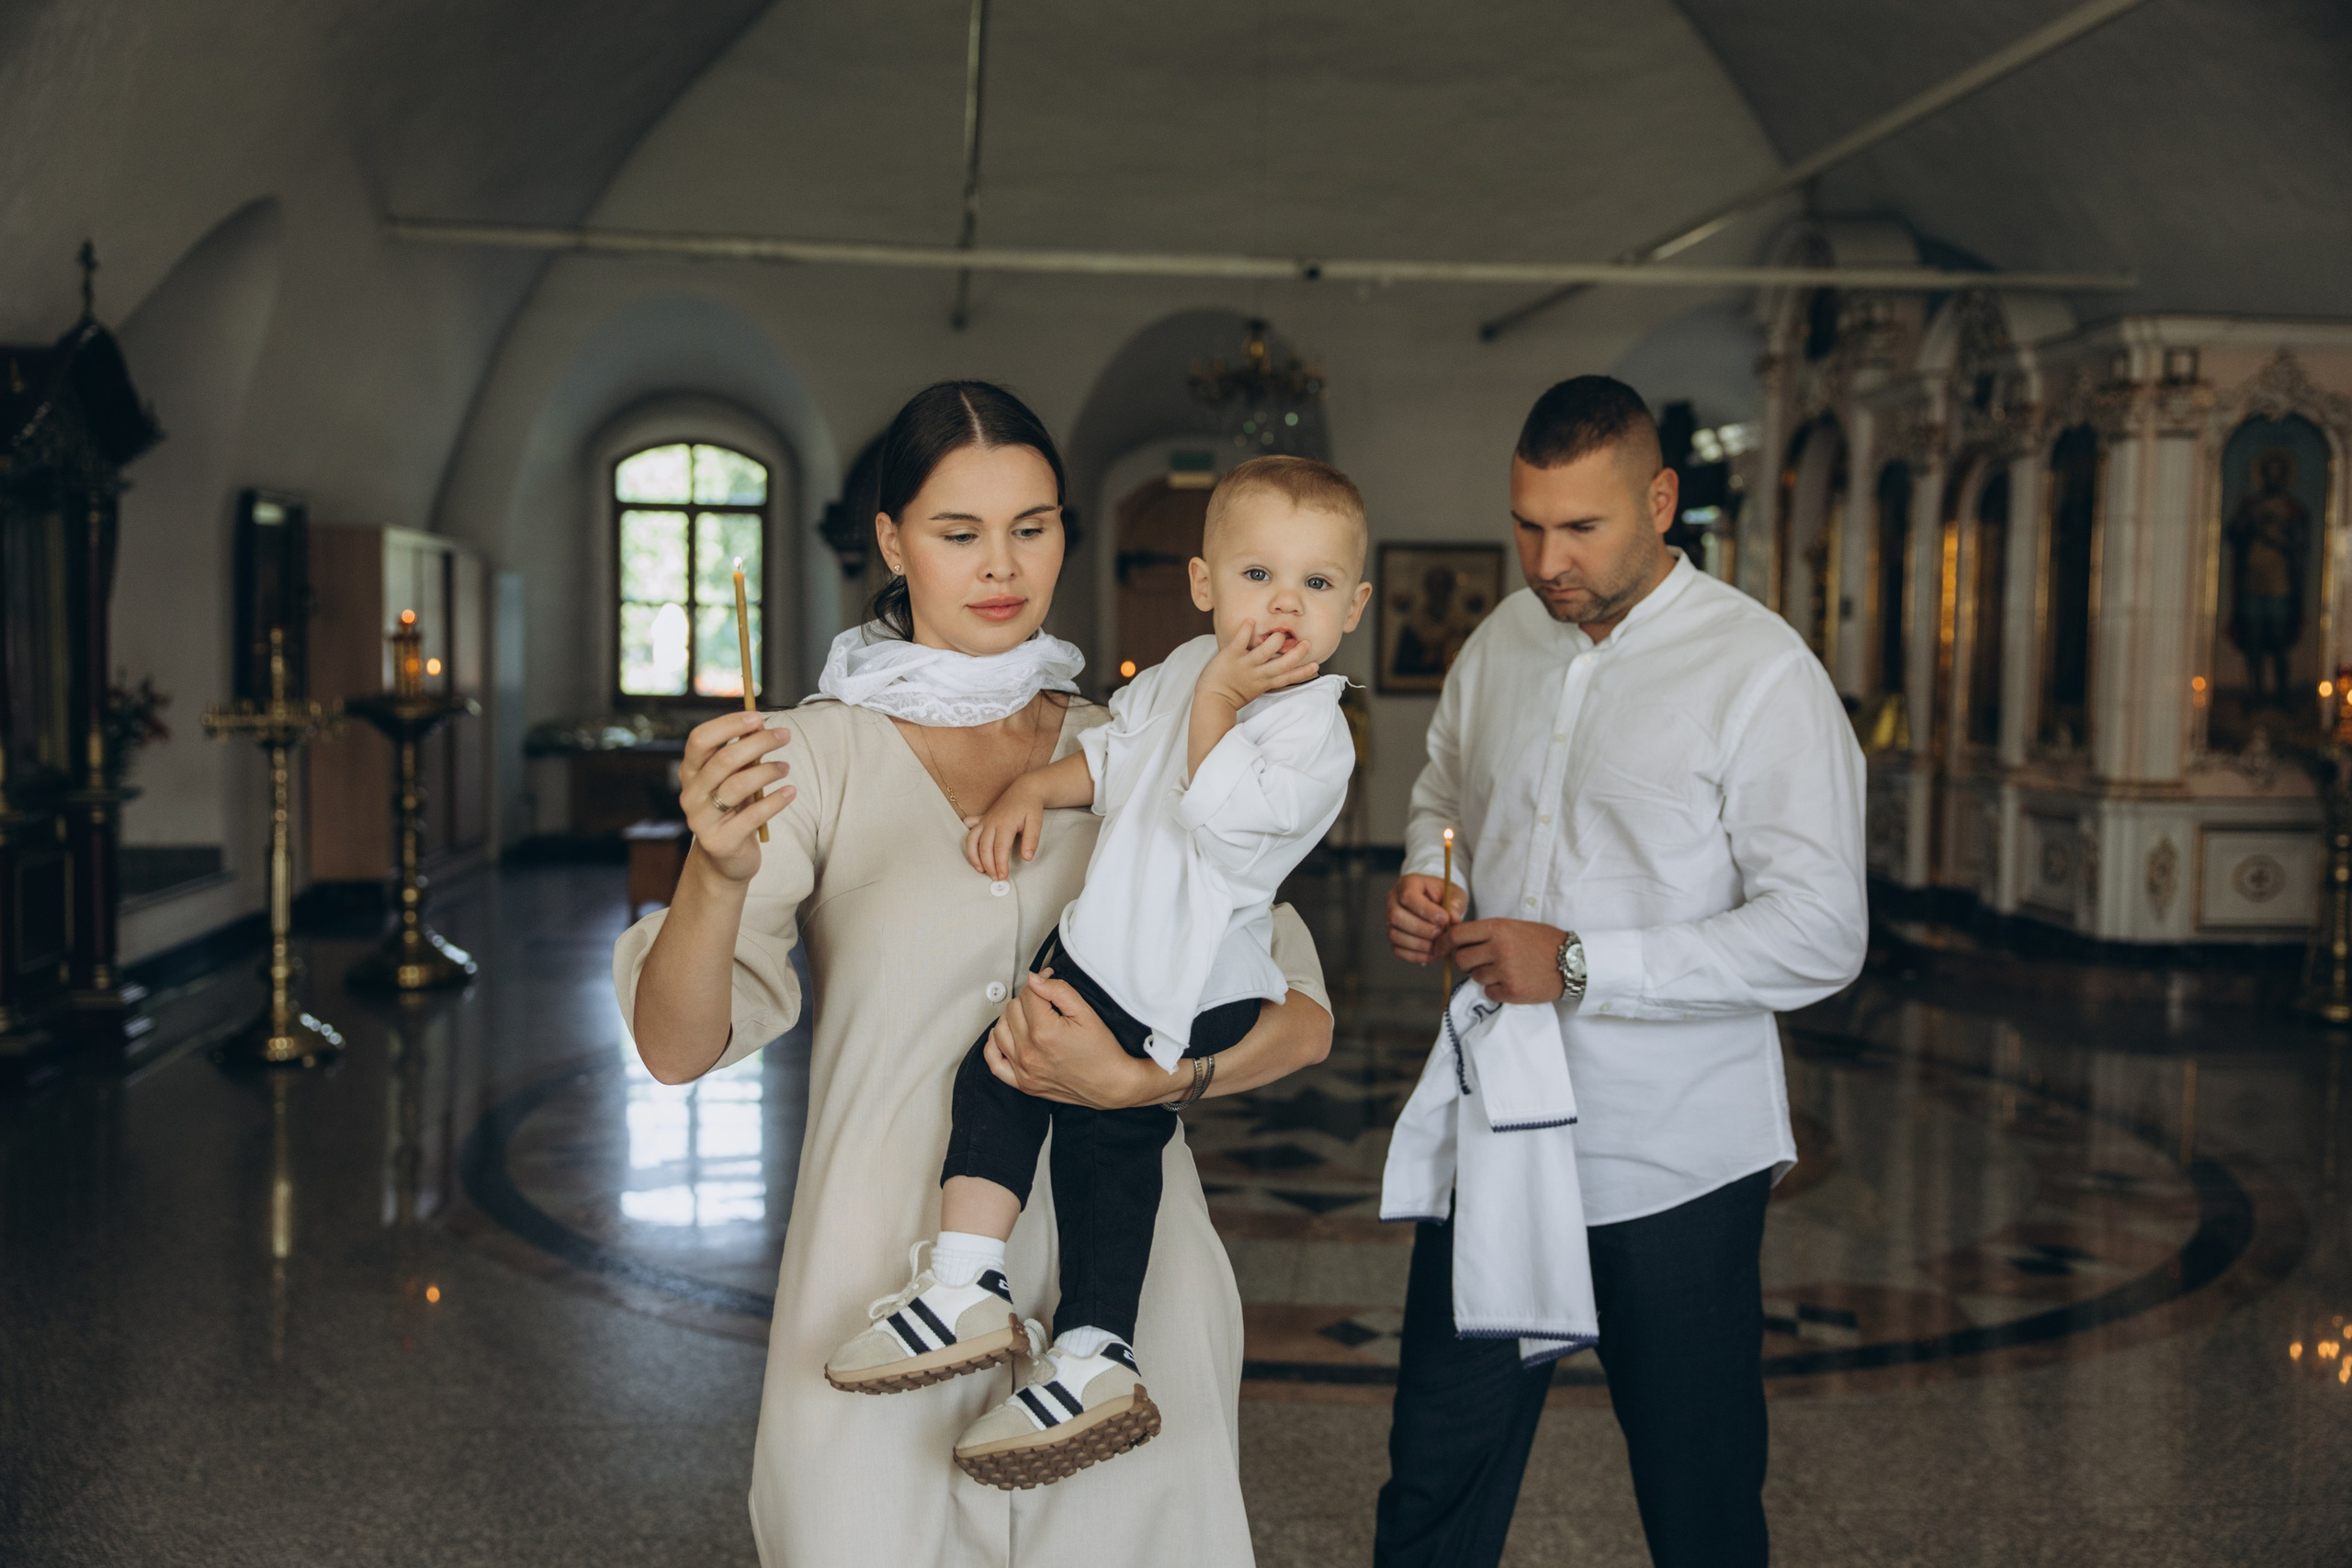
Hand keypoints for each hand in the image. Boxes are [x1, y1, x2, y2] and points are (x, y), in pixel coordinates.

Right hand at [677, 710, 792, 882]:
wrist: (725, 860)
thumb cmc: (733, 811)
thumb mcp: (734, 779)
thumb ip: (742, 755)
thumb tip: (761, 724)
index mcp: (690, 773)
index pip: (700, 739)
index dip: (728, 725)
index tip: (757, 717)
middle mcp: (691, 794)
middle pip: (724, 760)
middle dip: (758, 743)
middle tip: (785, 735)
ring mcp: (702, 820)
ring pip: (737, 786)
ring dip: (768, 771)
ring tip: (786, 767)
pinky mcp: (721, 842)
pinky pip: (752, 816)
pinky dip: (775, 801)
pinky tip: (790, 792)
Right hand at [966, 776, 1044, 879]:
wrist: (1025, 789)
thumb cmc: (1030, 807)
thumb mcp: (1036, 821)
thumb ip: (1032, 840)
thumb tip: (1027, 857)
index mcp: (1005, 823)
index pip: (1000, 848)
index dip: (1000, 864)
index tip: (1003, 876)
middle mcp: (991, 822)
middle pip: (985, 847)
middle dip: (989, 865)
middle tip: (996, 878)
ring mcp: (985, 820)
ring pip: (972, 840)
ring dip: (974, 856)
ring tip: (981, 870)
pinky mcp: (981, 819)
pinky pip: (969, 829)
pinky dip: (968, 840)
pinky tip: (972, 851)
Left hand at [984, 968, 1162, 1109]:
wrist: (1112, 1084)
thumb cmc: (1103, 1052)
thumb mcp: (1086, 1013)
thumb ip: (1058, 991)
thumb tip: (1035, 979)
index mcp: (1045, 1032)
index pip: (1028, 994)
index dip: (1040, 983)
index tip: (1049, 982)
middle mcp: (1029, 1052)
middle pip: (1012, 1010)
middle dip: (1028, 1000)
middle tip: (1044, 1002)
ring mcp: (1024, 1070)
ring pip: (1000, 1030)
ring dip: (1012, 1018)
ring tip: (1029, 1016)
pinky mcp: (1023, 1083)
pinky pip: (994, 1062)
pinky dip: (994, 1046)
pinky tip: (1003, 1036)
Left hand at [1197, 619, 1320, 710]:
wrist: (1211, 700)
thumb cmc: (1232, 695)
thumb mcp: (1254, 689)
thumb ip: (1266, 678)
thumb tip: (1278, 669)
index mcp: (1264, 682)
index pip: (1287, 677)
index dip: (1302, 672)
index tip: (1316, 665)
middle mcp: (1257, 674)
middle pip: (1281, 665)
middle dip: (1296, 654)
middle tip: (1306, 644)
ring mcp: (1244, 665)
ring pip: (1264, 652)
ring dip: (1274, 642)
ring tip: (1281, 634)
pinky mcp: (1230, 657)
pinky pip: (1239, 642)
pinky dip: (1245, 631)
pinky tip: (1251, 620)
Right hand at [1386, 873, 1464, 964]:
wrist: (1434, 902)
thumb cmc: (1443, 895)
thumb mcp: (1454, 893)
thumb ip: (1455, 904)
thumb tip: (1453, 918)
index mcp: (1407, 884)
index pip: (1408, 896)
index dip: (1426, 911)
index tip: (1445, 919)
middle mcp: (1392, 901)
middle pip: (1396, 917)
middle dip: (1422, 929)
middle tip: (1441, 933)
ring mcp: (1388, 920)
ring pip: (1395, 935)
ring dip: (1420, 944)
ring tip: (1439, 945)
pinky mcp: (1392, 937)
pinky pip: (1397, 950)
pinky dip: (1416, 955)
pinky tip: (1432, 953)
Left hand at [1443, 919, 1567, 1005]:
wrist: (1572, 961)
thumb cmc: (1542, 941)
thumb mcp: (1514, 926)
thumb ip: (1487, 933)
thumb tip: (1456, 941)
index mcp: (1498, 928)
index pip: (1457, 935)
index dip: (1444, 942)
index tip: (1439, 948)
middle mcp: (1499, 949)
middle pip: (1462, 959)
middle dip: (1468, 961)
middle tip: (1483, 960)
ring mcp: (1506, 971)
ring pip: (1475, 977)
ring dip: (1485, 975)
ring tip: (1506, 969)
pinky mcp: (1513, 991)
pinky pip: (1489, 992)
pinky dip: (1496, 989)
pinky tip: (1512, 981)